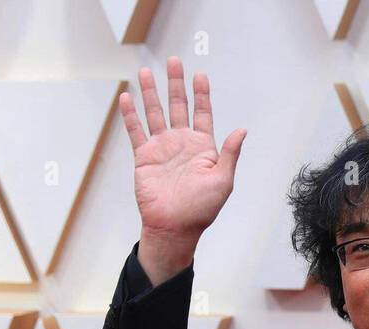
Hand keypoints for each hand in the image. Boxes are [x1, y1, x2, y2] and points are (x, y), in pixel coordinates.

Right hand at [120, 56, 245, 280]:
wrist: (174, 226)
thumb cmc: (201, 209)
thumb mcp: (223, 180)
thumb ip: (229, 153)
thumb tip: (242, 129)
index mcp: (203, 147)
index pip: (202, 113)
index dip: (201, 94)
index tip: (200, 75)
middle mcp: (182, 143)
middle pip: (178, 106)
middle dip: (176, 84)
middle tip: (173, 61)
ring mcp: (162, 149)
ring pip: (155, 113)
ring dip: (151, 93)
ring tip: (146, 72)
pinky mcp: (144, 157)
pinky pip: (136, 131)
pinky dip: (130, 116)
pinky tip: (127, 98)